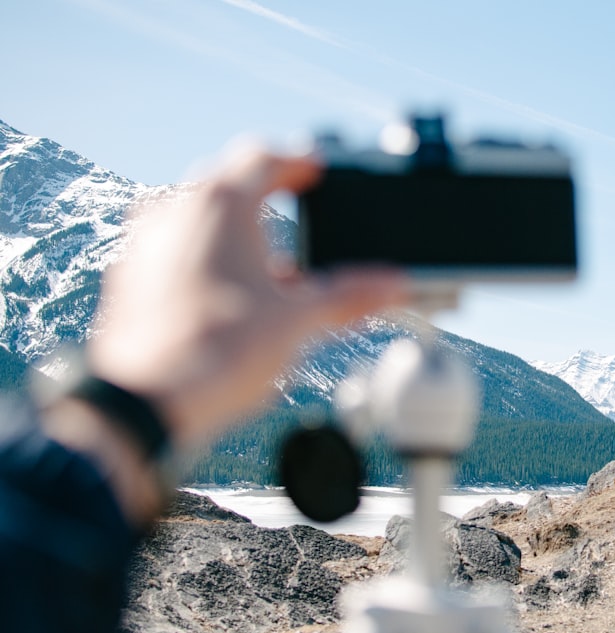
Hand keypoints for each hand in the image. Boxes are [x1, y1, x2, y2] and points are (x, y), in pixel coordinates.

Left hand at [87, 145, 408, 452]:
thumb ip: (348, 295)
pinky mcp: (132, 277)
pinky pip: (175, 247)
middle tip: (296, 203)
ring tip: (270, 260)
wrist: (147, 402)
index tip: (316, 172)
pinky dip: (206, 254)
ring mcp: (147, 243)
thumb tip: (391, 284)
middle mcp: (176, 210)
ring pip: (196, 214)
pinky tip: (231, 292)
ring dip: (235, 227)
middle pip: (226, 181)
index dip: (297, 162)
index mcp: (220, 204)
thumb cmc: (221, 351)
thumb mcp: (298, 320)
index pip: (262, 157)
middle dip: (265, 192)